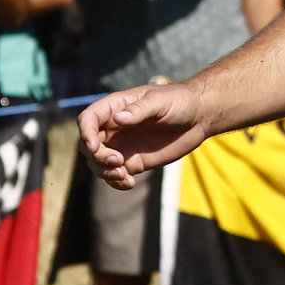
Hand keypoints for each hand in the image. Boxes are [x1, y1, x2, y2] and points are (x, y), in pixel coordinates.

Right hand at [78, 83, 208, 189]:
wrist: (198, 118)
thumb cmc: (179, 101)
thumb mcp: (160, 102)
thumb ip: (139, 110)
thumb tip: (118, 119)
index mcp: (115, 107)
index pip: (88, 119)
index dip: (85, 132)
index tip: (94, 146)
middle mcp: (113, 128)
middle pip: (88, 144)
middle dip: (97, 156)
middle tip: (118, 161)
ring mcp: (121, 146)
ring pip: (97, 162)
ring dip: (104, 172)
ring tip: (124, 175)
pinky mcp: (132, 161)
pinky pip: (114, 175)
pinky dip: (116, 182)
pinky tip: (129, 183)